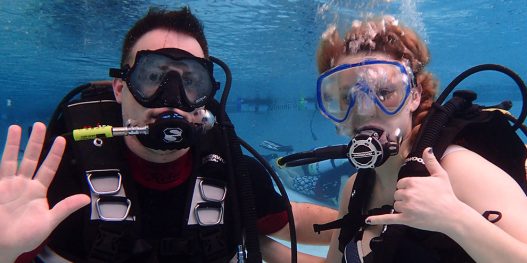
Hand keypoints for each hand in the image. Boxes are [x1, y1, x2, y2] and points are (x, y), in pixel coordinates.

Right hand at [0, 123, 89, 260]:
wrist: (3, 246)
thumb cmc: (25, 236)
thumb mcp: (49, 221)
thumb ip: (65, 208)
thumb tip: (86, 199)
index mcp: (37, 191)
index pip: (48, 168)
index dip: (54, 154)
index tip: (61, 140)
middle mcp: (23, 184)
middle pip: (31, 158)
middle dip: (36, 142)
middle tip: (39, 125)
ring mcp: (8, 185)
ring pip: (12, 160)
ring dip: (13, 144)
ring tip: (16, 127)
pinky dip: (2, 156)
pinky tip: (3, 144)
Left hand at [365, 147, 464, 232]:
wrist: (452, 215)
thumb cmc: (447, 195)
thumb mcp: (440, 175)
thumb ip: (431, 161)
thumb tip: (426, 149)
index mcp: (411, 181)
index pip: (401, 183)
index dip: (408, 188)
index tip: (419, 192)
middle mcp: (407, 193)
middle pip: (397, 194)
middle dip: (406, 197)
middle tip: (421, 201)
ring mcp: (405, 207)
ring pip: (396, 205)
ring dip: (404, 207)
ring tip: (419, 209)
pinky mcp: (406, 219)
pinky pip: (388, 218)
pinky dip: (377, 219)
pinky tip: (368, 220)